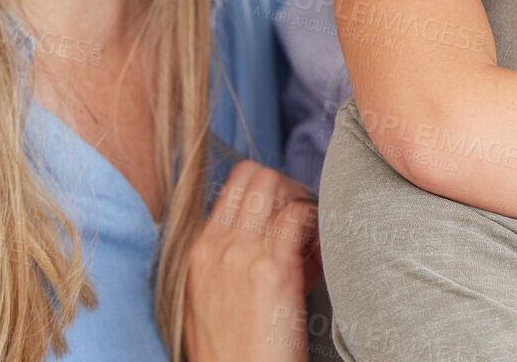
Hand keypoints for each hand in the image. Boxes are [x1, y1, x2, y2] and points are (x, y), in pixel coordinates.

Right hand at [184, 159, 320, 361]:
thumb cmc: (233, 352)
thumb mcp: (214, 299)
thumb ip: (235, 261)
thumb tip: (276, 236)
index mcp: (197, 251)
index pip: (231, 186)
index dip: (264, 193)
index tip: (282, 216)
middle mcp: (214, 244)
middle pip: (253, 174)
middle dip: (284, 187)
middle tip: (300, 217)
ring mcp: (240, 253)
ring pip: (273, 183)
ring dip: (299, 199)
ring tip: (310, 232)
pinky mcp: (271, 270)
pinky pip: (299, 214)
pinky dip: (315, 221)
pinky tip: (319, 249)